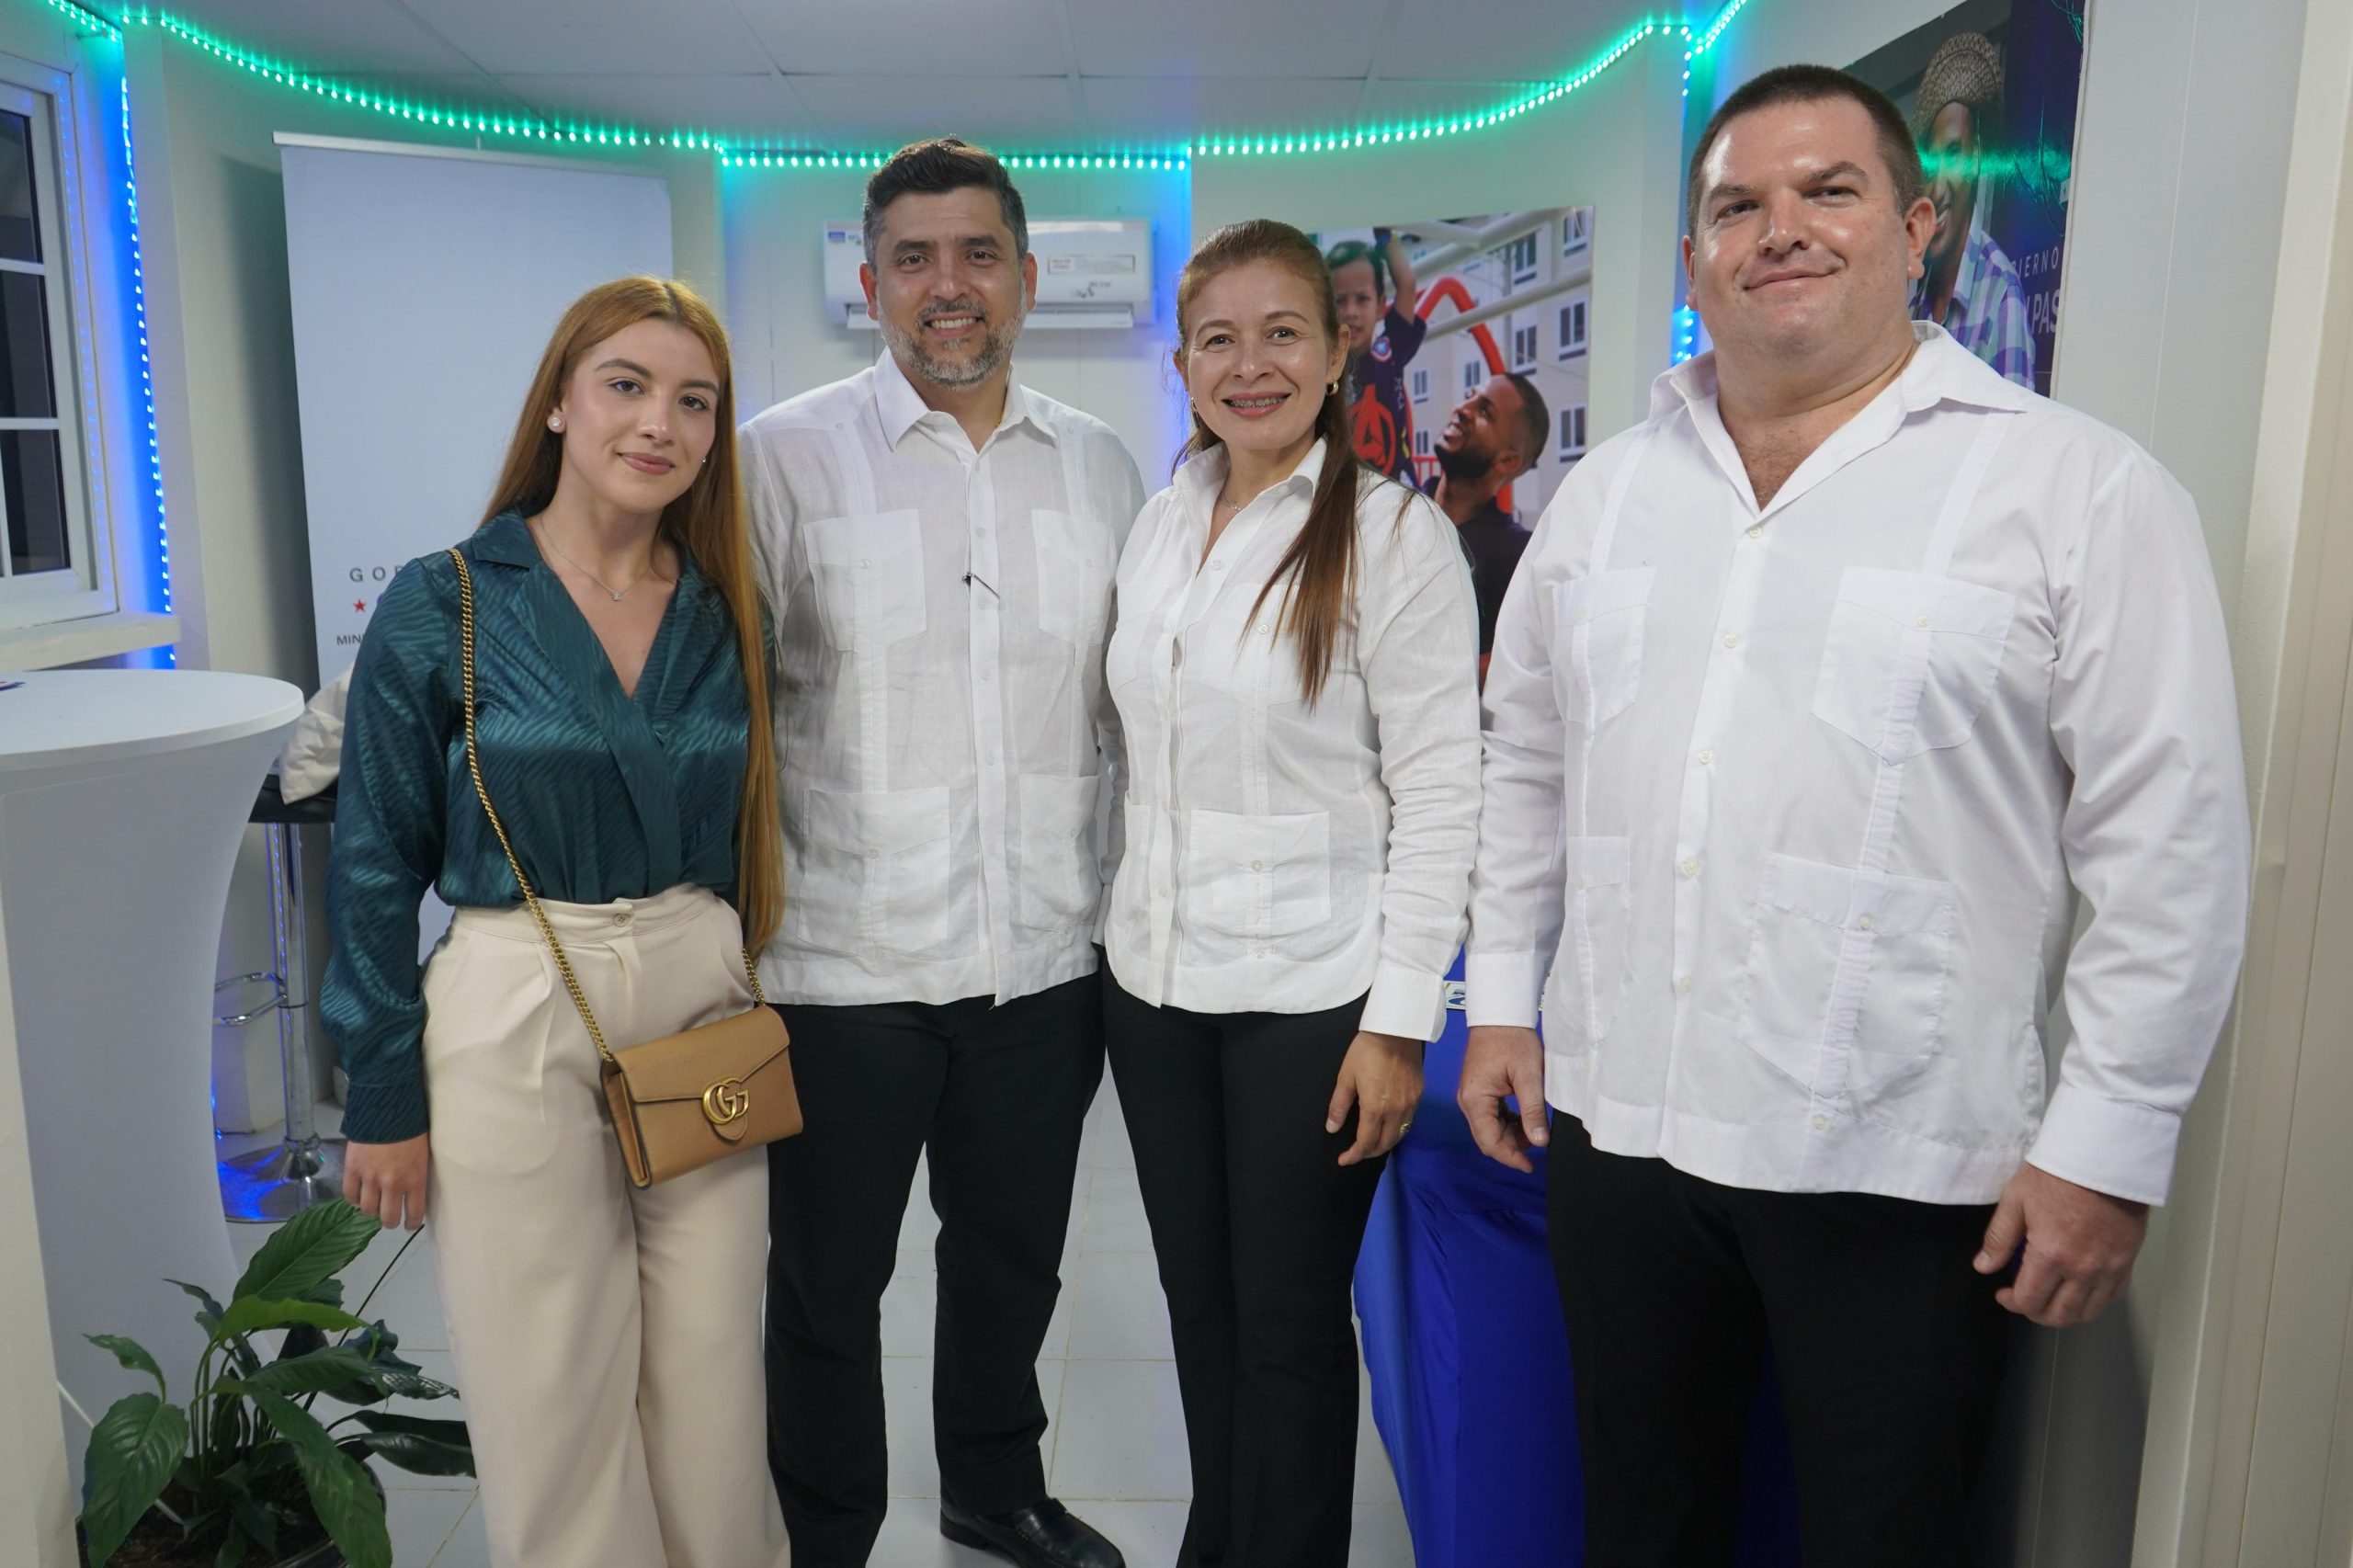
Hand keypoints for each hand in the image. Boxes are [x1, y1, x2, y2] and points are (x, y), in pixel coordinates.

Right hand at [345, 1133, 429, 1229]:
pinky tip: (358, 1196)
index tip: (410, 1225)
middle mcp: (392, 1184)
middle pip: (388, 1217)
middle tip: (390, 1219)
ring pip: (367, 1210)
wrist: (387, 1107)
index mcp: (415, 1179)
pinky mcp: (352, 1169)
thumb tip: (413, 1191)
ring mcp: (370, 1178)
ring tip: (374, 1207)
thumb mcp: (423, 1153)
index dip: (412, 1223)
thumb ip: (417, 1174)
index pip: (414, 1213)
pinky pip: (349, 1195)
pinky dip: (353, 1199)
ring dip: (371, 1212)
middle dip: (390, 1221)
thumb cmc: (411, 1127)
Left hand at [1328, 1032, 1423, 1166]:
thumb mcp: (1346, 1077)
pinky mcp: (1419, 1095)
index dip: (1353, 1155)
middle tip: (1356, 1152)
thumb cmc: (1367, 1050)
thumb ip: (1339, 1106)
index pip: (1365, 1143)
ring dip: (1384, 1143)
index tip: (1343, 1160)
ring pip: (1399, 1135)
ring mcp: (1410, 1104)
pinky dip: (1396, 1130)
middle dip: (1369, 1153)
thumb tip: (1332, 1128)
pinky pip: (1408, 1121)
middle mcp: (1396, 1111)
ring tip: (1371, 1143)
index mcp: (1375, 1109)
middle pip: (1385, 1144)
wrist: (1396, 1030)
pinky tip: (1388, 1125)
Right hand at [1459, 1025, 1548, 1171]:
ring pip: (1489, 1129)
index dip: (1510, 1157)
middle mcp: (1467, 1101)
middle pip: (1487, 1138)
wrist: (1500, 1014)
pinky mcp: (1478, 1091)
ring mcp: (1471, 1096)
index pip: (1489, 1141)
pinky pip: (1491, 1116)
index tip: (1531, 1165)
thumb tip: (1540, 1142)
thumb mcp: (1528, 1076)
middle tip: (1538, 1144)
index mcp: (1475, 1100)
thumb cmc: (1513, 1040)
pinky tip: (1525, 1118)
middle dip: (1512, 1147)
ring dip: (1511, 1135)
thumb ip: (1533, 1111)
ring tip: (1535, 1129)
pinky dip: (1508, 1123)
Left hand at [1973, 1162, 2148, 1327]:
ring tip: (2051, 1296)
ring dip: (2066, 1312)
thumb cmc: (2060, 1173)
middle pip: (2060, 1315)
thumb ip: (1999, 1238)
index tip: (2004, 1293)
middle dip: (2036, 1313)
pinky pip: (2113, 1295)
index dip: (2012, 1303)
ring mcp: (2109, 1267)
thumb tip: (1984, 1266)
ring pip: (2089, 1312)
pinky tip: (2080, 1286)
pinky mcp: (2128, 1260)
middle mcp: (2083, 1269)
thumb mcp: (2016, 1198)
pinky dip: (2095, 1299)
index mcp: (2052, 1255)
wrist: (2105, 1156)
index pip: (2029, 1301)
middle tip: (2024, 1298)